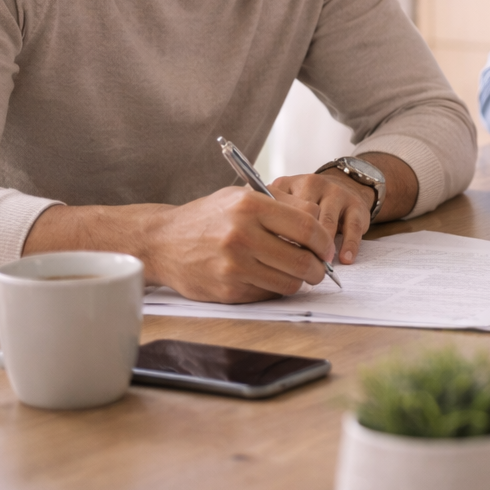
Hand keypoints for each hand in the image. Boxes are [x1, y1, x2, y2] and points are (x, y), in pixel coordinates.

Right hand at [140, 186, 334, 303]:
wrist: (161, 243)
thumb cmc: (208, 217)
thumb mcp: (241, 196)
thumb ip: (282, 202)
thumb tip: (319, 219)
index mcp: (249, 206)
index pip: (307, 225)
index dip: (324, 239)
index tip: (327, 246)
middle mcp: (241, 235)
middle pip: (303, 259)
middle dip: (320, 267)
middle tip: (321, 267)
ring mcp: (233, 266)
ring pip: (289, 282)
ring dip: (301, 281)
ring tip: (299, 273)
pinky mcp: (227, 290)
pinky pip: (268, 293)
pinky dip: (276, 288)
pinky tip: (269, 277)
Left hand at [269, 171, 373, 263]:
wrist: (345, 184)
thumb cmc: (307, 202)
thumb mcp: (284, 203)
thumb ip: (269, 221)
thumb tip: (264, 253)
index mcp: (287, 185)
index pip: (277, 210)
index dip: (275, 237)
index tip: (273, 258)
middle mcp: (312, 184)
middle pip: (303, 217)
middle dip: (301, 245)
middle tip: (296, 269)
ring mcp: (336, 192)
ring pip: (328, 222)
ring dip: (324, 247)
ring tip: (320, 267)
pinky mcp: (356, 204)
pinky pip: (353, 226)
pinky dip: (350, 245)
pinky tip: (345, 259)